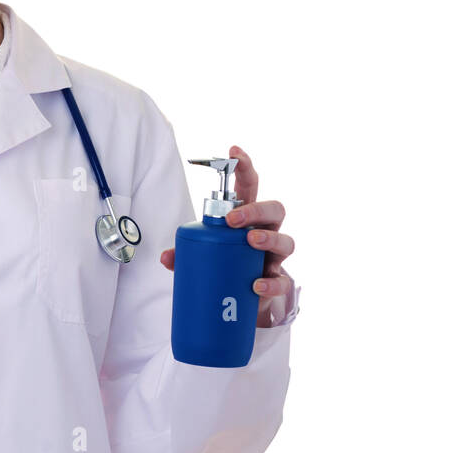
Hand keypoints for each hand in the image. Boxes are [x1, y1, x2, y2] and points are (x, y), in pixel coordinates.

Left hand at [159, 145, 296, 327]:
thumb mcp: (201, 255)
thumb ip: (185, 253)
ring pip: (286, 241)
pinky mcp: (278, 282)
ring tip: (250, 242)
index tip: (233, 151)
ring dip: (269, 239)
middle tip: (233, 220)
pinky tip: (255, 285)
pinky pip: (281, 281)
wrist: (240, 300)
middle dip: (256, 210)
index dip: (244, 166)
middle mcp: (267, 232)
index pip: (250, 187)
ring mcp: (275, 257)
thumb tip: (165, 256)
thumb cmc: (223, 265)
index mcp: (248, 218)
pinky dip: (270, 283)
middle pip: (275, 209)